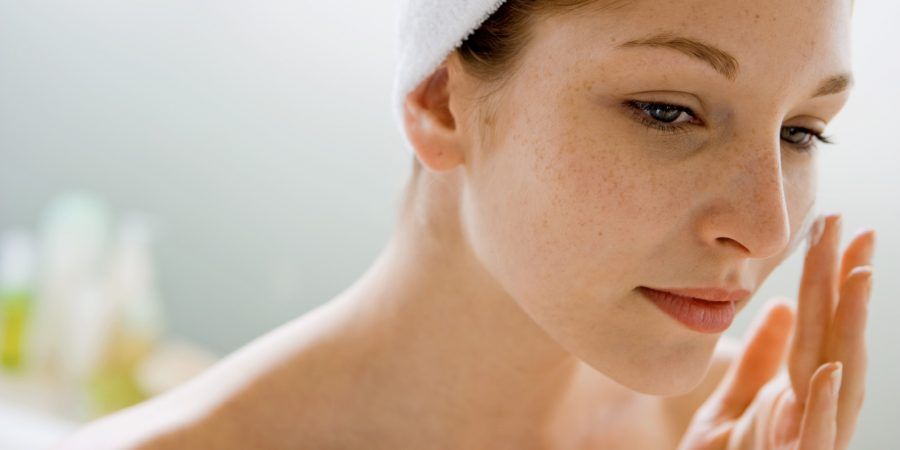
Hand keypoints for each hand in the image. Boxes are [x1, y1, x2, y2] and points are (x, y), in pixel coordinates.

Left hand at [677, 213, 875, 449]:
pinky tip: (829, 367)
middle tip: (854, 230)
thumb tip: (779, 307)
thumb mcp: (728, 406)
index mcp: (798, 393)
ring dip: (850, 329)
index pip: (817, 326)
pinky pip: (815, 437)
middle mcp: (811, 412)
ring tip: (856, 275)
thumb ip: (756, 362)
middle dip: (846, 287)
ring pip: (840, 379)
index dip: (827, 279)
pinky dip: (824, 403)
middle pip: (835, 340)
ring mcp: (810, 440)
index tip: (835, 228)